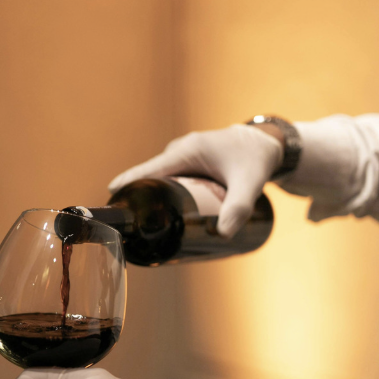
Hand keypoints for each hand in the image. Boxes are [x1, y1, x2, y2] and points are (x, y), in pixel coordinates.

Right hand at [109, 124, 283, 236]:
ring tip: (137, 224)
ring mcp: (182, 157)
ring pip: (158, 180)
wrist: (268, 144)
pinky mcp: (187, 164)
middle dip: (136, 199)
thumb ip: (238, 208)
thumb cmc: (257, 159)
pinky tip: (154, 212)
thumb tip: (224, 234)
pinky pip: (166, 180)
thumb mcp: (249, 184)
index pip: (148, 171)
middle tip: (127, 226)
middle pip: (149, 178)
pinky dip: (158, 194)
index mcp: (186, 151)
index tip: (110, 201)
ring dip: (147, 198)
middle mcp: (179, 151)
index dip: (127, 185)